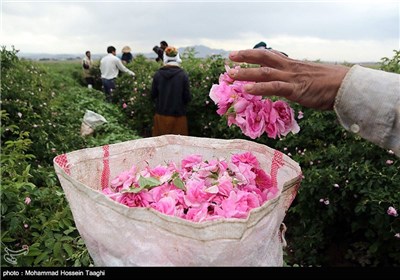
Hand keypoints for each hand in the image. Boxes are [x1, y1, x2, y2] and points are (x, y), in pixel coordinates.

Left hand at [228, 49, 349, 109]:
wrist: (347, 86)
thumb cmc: (331, 85)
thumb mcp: (311, 78)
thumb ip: (298, 80)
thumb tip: (290, 84)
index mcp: (293, 65)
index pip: (271, 56)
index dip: (255, 55)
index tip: (241, 54)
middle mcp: (290, 68)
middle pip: (265, 58)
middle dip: (246, 57)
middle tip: (230, 57)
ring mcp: (292, 78)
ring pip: (265, 73)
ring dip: (246, 73)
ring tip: (231, 74)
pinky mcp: (296, 89)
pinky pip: (274, 87)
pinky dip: (259, 88)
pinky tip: (247, 90)